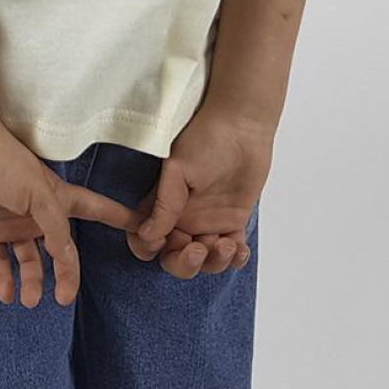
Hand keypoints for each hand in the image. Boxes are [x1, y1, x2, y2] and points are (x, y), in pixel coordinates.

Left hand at [0, 120, 144, 307]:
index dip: (117, 218)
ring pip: (31, 261)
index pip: (95, 210)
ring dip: (33, 282)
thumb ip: (54, 225)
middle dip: (67, 274)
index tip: (140, 227)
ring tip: (29, 300)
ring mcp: (14, 223)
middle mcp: (39, 214)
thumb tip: (66, 256)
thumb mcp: (38, 191)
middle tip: (64, 298)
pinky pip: (0, 261)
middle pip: (62, 250)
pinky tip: (6, 294)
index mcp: (57, 198)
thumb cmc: (5, 164)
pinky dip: (3, 279)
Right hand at [127, 105, 272, 277]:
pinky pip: (232, 253)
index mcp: (163, 205)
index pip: (146, 238)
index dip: (149, 248)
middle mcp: (183, 218)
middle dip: (184, 263)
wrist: (242, 125)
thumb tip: (146, 234)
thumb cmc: (205, 137)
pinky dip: (235, 259)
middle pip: (175, 258)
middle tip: (196, 249)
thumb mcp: (177, 168)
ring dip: (213, 263)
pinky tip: (238, 248)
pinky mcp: (234, 221)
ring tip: (225, 244)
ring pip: (205, 261)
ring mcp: (209, 222)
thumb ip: (164, 202)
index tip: (161, 243)